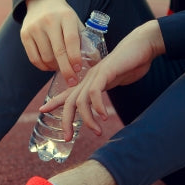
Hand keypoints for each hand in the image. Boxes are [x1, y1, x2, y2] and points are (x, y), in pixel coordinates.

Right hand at [21, 0, 83, 85]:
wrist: (42, 2)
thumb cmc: (64, 19)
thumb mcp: (77, 24)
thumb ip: (85, 41)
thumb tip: (95, 62)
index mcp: (66, 16)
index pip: (71, 40)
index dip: (75, 57)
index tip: (78, 69)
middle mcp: (49, 20)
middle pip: (58, 52)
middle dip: (66, 70)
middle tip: (73, 82)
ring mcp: (35, 27)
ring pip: (46, 58)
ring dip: (55, 68)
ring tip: (61, 68)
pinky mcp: (25, 35)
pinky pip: (34, 59)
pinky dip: (43, 67)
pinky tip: (50, 66)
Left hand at [41, 20, 165, 139]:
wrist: (143, 45)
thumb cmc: (130, 64)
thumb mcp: (114, 81)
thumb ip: (106, 90)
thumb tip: (104, 105)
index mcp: (89, 81)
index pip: (68, 93)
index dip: (54, 102)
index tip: (42, 110)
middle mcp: (89, 78)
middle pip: (70, 101)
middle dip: (66, 121)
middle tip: (68, 138)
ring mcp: (96, 75)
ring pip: (81, 100)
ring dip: (87, 119)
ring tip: (97, 131)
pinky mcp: (105, 72)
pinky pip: (95, 92)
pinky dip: (98, 107)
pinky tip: (104, 117)